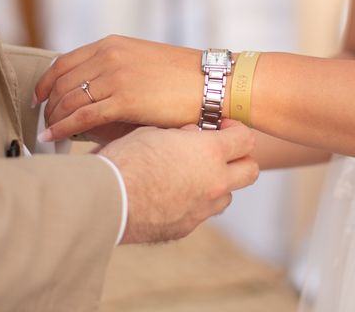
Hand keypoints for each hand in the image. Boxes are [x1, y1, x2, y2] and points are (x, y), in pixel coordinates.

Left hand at [34, 35, 203, 141]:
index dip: (45, 83)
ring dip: (53, 119)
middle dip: (48, 104)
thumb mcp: (143, 61)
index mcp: (112, 44)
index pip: (64, 63)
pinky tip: (53, 138)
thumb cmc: (182, 77)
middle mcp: (109, 56)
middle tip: (43, 121)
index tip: (38, 97)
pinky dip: (62, 128)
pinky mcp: (124, 100)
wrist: (211, 83)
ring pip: (69, 100)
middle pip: (62, 83)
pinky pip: (81, 117)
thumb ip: (116, 69)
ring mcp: (115, 77)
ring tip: (47, 132)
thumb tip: (92, 92)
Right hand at [100, 120, 258, 243]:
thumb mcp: (155, 132)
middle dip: (239, 159)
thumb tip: (191, 136)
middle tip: (219, 152)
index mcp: (210, 153)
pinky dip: (194, 202)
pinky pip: (201, 213)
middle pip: (250, 171)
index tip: (223, 128)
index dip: (237, 130)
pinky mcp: (185, 228)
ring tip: (191, 173)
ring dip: (216, 183)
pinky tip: (170, 194)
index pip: (246, 140)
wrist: (104, 199)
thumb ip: (182, 136)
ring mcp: (202, 209)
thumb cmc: (125, 159)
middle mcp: (214, 183)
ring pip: (227, 196)